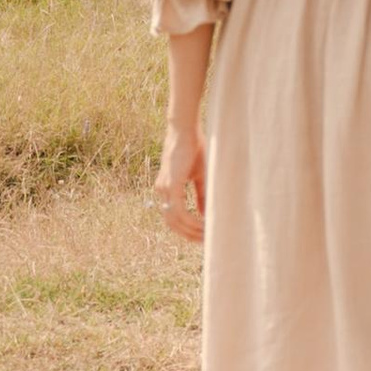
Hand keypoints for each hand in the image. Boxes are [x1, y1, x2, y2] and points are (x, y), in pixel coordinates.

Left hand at [156, 126, 206, 244]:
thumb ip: (201, 196)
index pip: (173, 217)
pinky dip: (191, 220)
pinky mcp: (171, 185)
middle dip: (189, 235)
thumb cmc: (194, 148)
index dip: (187, 230)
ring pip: (175, 220)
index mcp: (167, 189)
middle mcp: (162, 191)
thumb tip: (205, 215)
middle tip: (206, 242)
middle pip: (172, 223)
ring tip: (208, 235)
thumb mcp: (199, 176)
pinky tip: (204, 224)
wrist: (186, 129)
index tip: (202, 237)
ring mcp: (164, 189)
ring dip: (192, 230)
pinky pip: (178, 211)